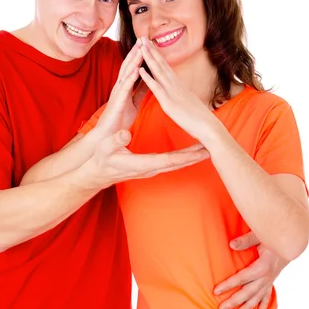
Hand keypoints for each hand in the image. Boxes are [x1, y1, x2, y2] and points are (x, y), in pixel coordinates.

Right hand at [82, 129, 208, 188]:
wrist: (96, 174)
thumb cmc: (100, 160)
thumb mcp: (105, 148)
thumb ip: (115, 140)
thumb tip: (125, 134)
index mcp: (142, 163)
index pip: (169, 160)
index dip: (186, 156)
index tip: (201, 151)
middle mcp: (149, 169)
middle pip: (177, 164)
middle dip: (195, 157)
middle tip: (212, 150)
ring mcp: (150, 169)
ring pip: (175, 164)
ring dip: (190, 158)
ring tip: (205, 150)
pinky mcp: (149, 167)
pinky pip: (169, 163)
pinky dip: (181, 158)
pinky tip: (188, 153)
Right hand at [96, 41, 142, 136]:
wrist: (108, 135)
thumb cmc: (120, 119)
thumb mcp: (134, 103)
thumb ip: (140, 92)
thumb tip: (149, 82)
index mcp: (125, 87)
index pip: (132, 67)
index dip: (139, 55)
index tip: (146, 43)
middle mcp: (120, 87)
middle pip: (128, 66)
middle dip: (135, 51)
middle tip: (143, 38)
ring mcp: (117, 93)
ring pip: (126, 73)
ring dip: (133, 60)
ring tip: (140, 48)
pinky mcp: (117, 102)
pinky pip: (124, 88)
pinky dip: (130, 78)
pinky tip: (135, 69)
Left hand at [138, 37, 215, 141]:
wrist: (209, 128)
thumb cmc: (199, 119)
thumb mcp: (188, 103)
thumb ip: (181, 95)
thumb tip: (178, 92)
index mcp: (178, 86)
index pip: (166, 67)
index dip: (157, 55)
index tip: (149, 44)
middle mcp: (175, 86)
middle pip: (161, 64)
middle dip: (151, 50)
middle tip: (142, 36)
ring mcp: (172, 93)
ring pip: (158, 72)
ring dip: (149, 58)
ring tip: (140, 46)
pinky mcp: (169, 103)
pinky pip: (156, 89)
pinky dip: (148, 78)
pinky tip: (140, 70)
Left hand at [214, 231, 288, 308]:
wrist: (292, 242)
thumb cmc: (274, 237)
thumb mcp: (260, 236)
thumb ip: (246, 241)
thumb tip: (231, 245)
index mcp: (262, 267)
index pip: (241, 278)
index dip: (228, 285)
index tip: (216, 291)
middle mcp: (266, 277)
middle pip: (247, 292)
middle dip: (234, 301)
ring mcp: (270, 280)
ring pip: (257, 297)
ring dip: (247, 307)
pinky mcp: (272, 280)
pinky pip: (268, 295)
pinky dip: (264, 304)